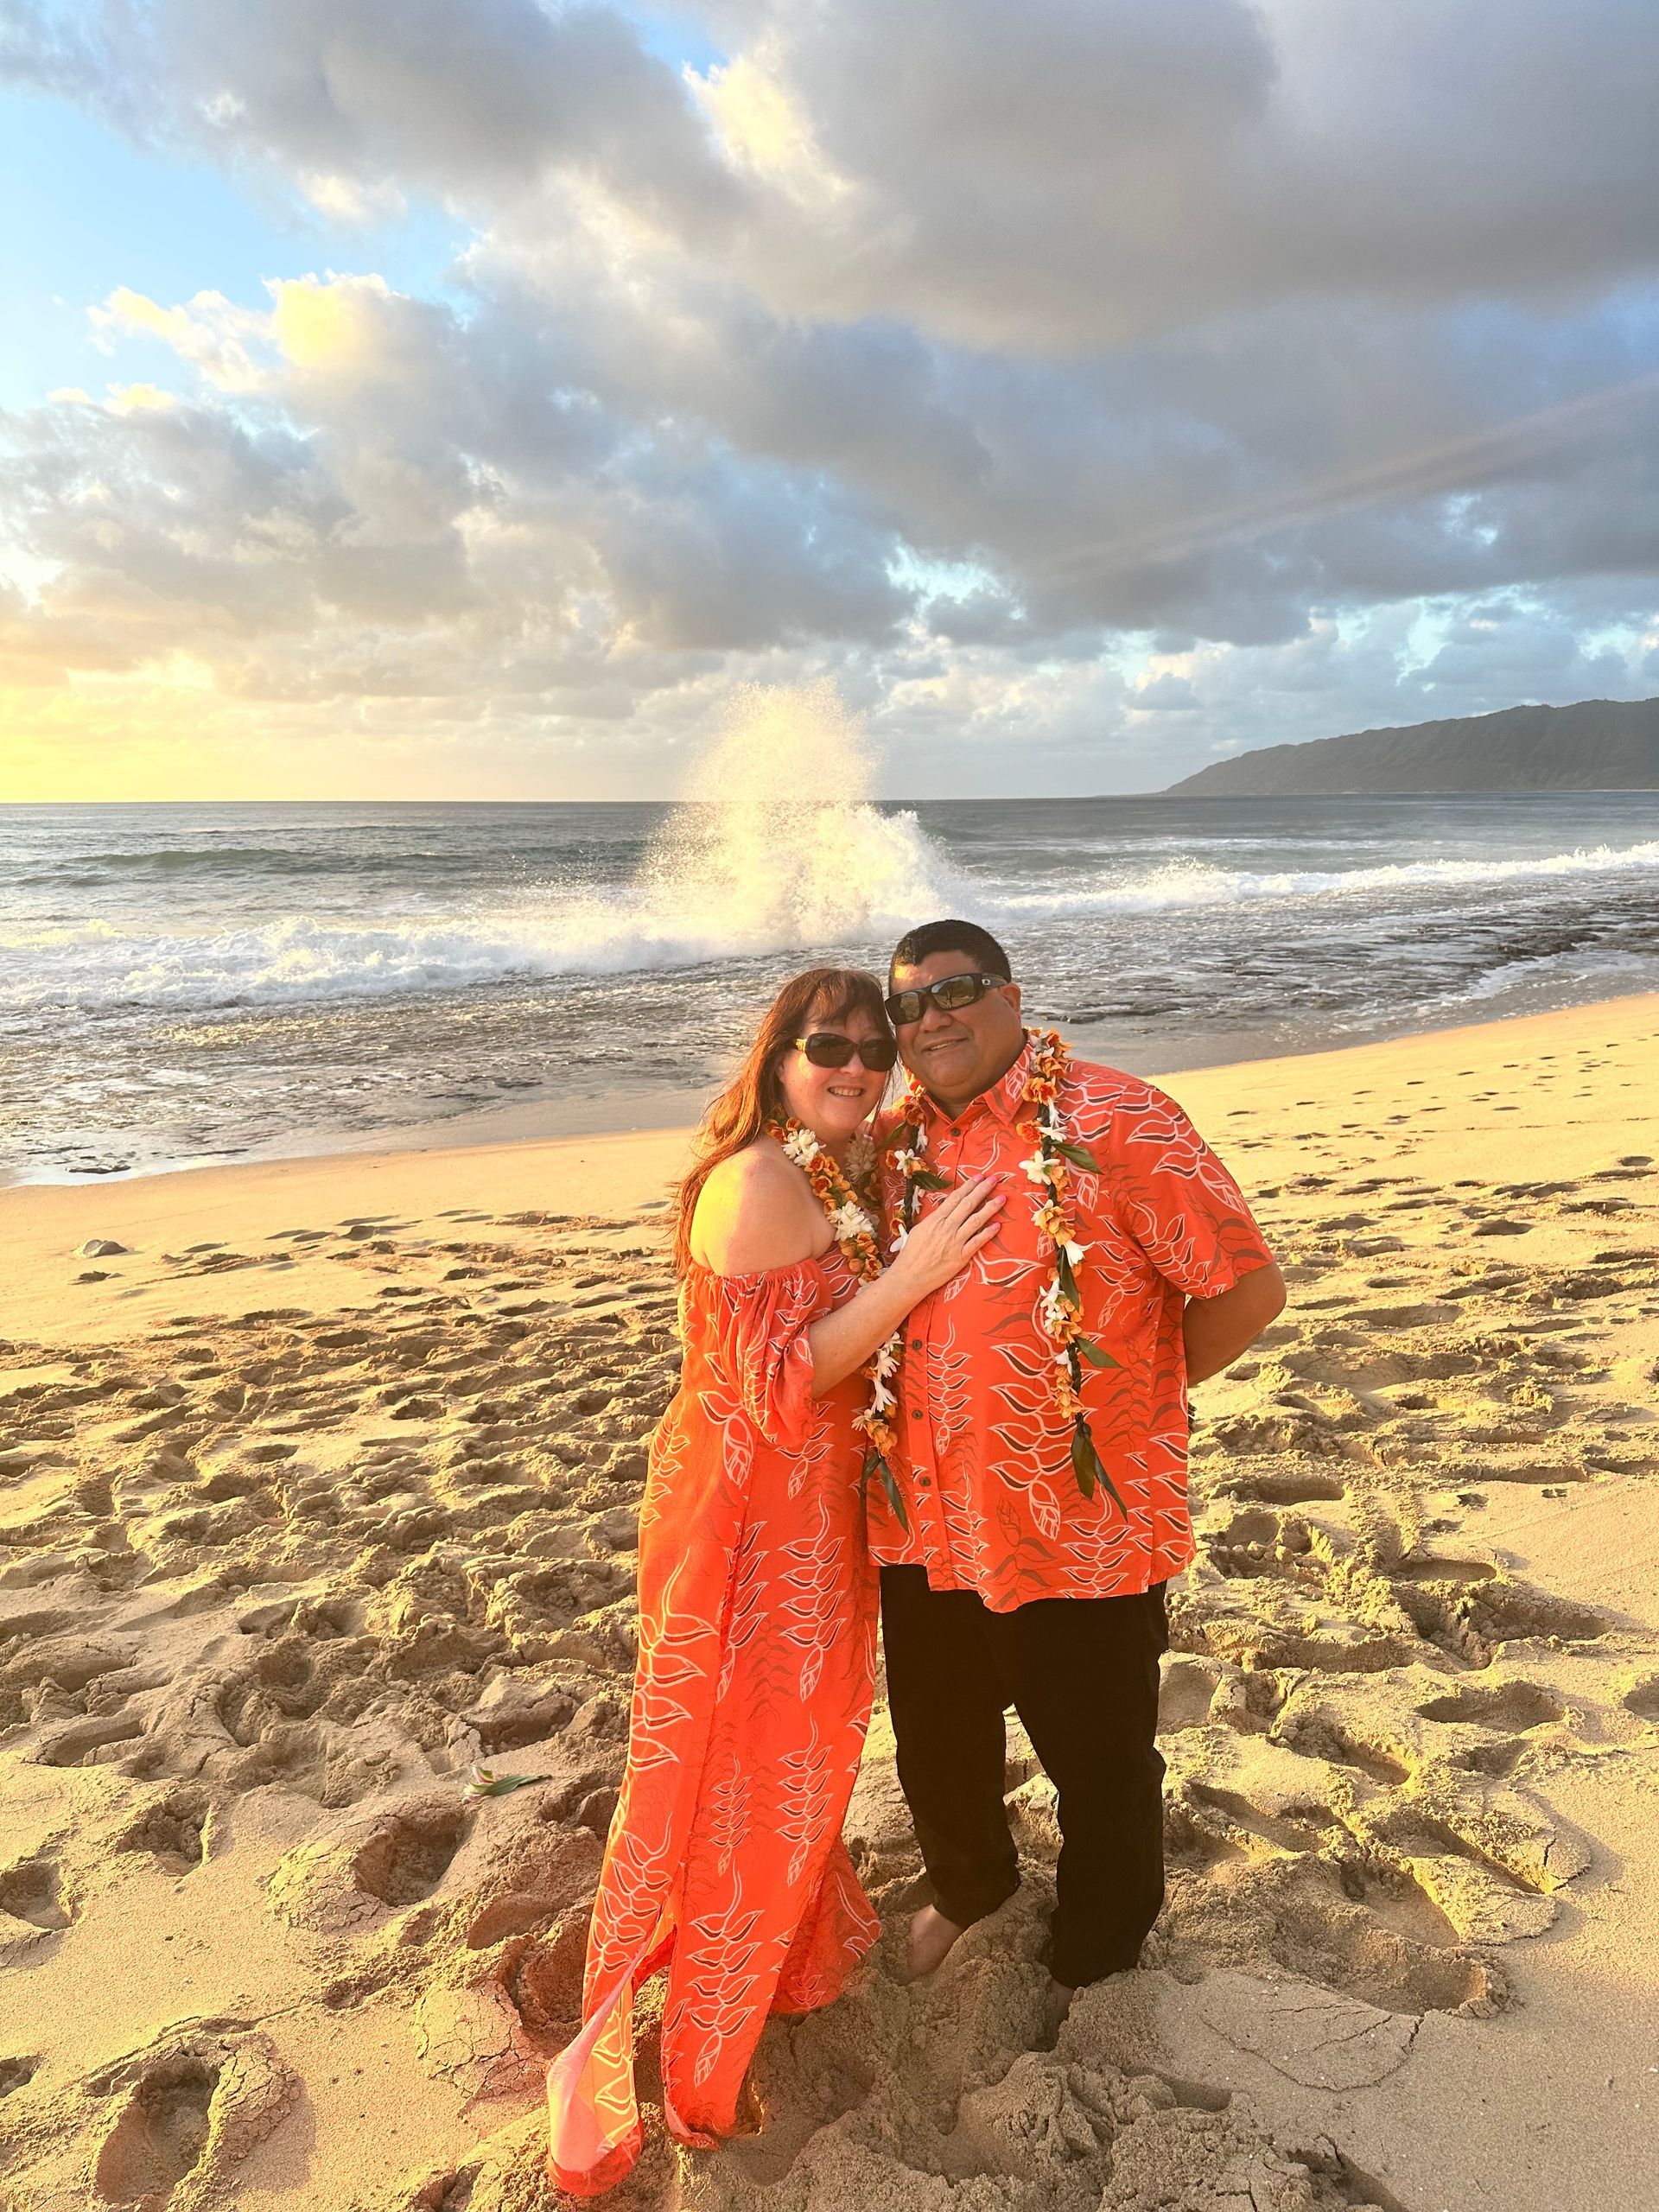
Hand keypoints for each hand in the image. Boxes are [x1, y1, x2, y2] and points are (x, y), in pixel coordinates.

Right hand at [891, 1176, 1004, 1300]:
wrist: (910, 1276)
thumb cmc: (912, 1253)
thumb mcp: (919, 1229)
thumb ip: (934, 1219)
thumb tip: (947, 1210)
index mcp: (935, 1219)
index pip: (955, 1198)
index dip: (969, 1186)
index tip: (979, 1177)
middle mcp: (947, 1227)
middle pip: (968, 1204)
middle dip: (983, 1190)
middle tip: (994, 1179)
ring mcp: (955, 1242)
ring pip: (976, 1221)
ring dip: (990, 1208)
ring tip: (1002, 1198)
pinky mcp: (961, 1257)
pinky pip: (977, 1242)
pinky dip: (988, 1233)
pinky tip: (998, 1225)